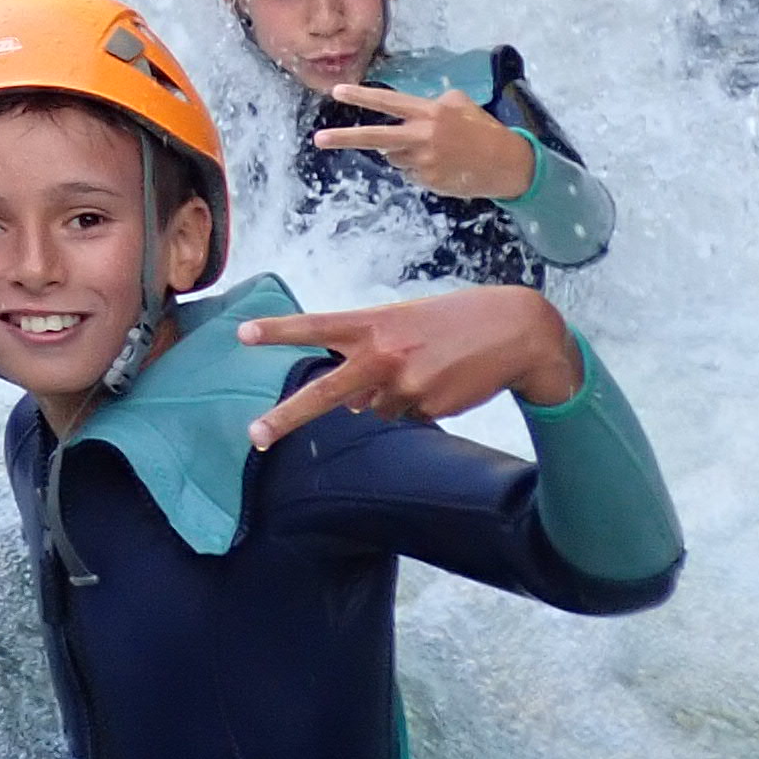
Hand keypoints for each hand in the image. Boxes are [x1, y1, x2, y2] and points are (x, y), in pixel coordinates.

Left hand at [239, 285, 581, 450]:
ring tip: (428, 366)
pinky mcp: (426, 407)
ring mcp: (404, 385)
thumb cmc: (454, 322)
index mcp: (374, 322)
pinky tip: (442, 381)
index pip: (317, 325)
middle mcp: (383, 354)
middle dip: (286, 416)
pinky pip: (404, 415)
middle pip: (325, 392)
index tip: (242, 334)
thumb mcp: (405, 324)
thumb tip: (351, 406)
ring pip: (375, 407)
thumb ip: (369, 355)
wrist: (516, 331)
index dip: (279, 330)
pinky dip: (416, 404)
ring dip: (391, 394)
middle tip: (254, 436)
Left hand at [312, 81, 536, 200]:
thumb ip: (431, 102)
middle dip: (345, 138)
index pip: (389, 103)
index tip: (337, 92)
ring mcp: (423, 162)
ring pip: (394, 157)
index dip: (362, 97)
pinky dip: (418, 168)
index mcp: (430, 113)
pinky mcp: (427, 182)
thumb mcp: (461, 104)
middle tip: (319, 139)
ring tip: (435, 150)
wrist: (507, 164)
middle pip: (376, 137)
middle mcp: (422, 137)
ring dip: (403, 153)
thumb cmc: (482, 130)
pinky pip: (409, 173)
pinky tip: (441, 165)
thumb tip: (409, 109)